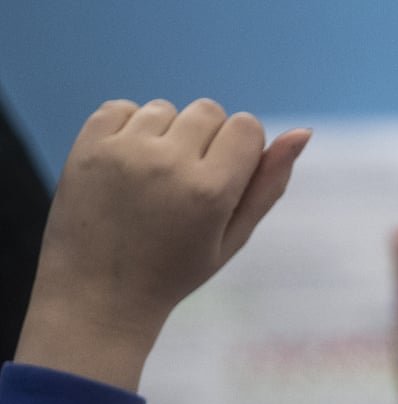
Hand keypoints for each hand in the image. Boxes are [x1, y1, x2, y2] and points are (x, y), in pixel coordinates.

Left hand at [15, 98, 309, 389]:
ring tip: (152, 179)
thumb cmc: (176, 271)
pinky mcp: (88, 146)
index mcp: (211, 190)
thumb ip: (269, 185)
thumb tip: (303, 132)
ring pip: (165, 108)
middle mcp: (169, 163)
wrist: (99, 295)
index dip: (240, 150)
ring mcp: (124, 152)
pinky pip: (122, 108)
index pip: (246, 126)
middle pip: (209, 111)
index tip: (222, 180)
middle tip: (185, 184)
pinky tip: (126, 166)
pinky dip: (128, 129)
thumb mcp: (234, 237)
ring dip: (166, 134)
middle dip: (206, 139)